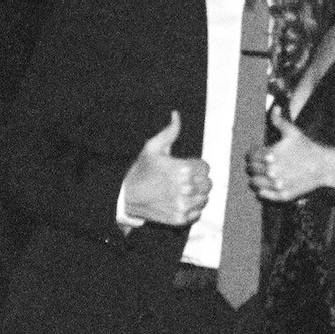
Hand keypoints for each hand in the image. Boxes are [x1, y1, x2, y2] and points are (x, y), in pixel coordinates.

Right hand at [122, 111, 210, 225]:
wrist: (127, 197)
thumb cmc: (142, 170)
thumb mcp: (152, 147)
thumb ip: (170, 131)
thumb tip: (176, 114)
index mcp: (182, 169)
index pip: (206, 167)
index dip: (197, 166)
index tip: (187, 167)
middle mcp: (185, 188)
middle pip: (208, 183)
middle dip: (199, 180)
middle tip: (186, 179)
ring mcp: (183, 205)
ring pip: (204, 198)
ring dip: (198, 194)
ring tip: (184, 191)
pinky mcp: (180, 219)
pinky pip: (198, 213)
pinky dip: (193, 208)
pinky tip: (181, 202)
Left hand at [246, 106, 334, 201]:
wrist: (323, 166)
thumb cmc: (307, 148)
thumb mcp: (292, 131)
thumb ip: (279, 120)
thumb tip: (274, 108)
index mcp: (270, 154)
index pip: (250, 156)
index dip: (252, 153)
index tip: (256, 153)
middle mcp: (271, 171)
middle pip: (251, 169)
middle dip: (253, 165)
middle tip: (259, 163)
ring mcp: (276, 184)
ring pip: (254, 183)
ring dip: (256, 177)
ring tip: (261, 174)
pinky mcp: (282, 195)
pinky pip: (263, 195)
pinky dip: (262, 190)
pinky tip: (266, 185)